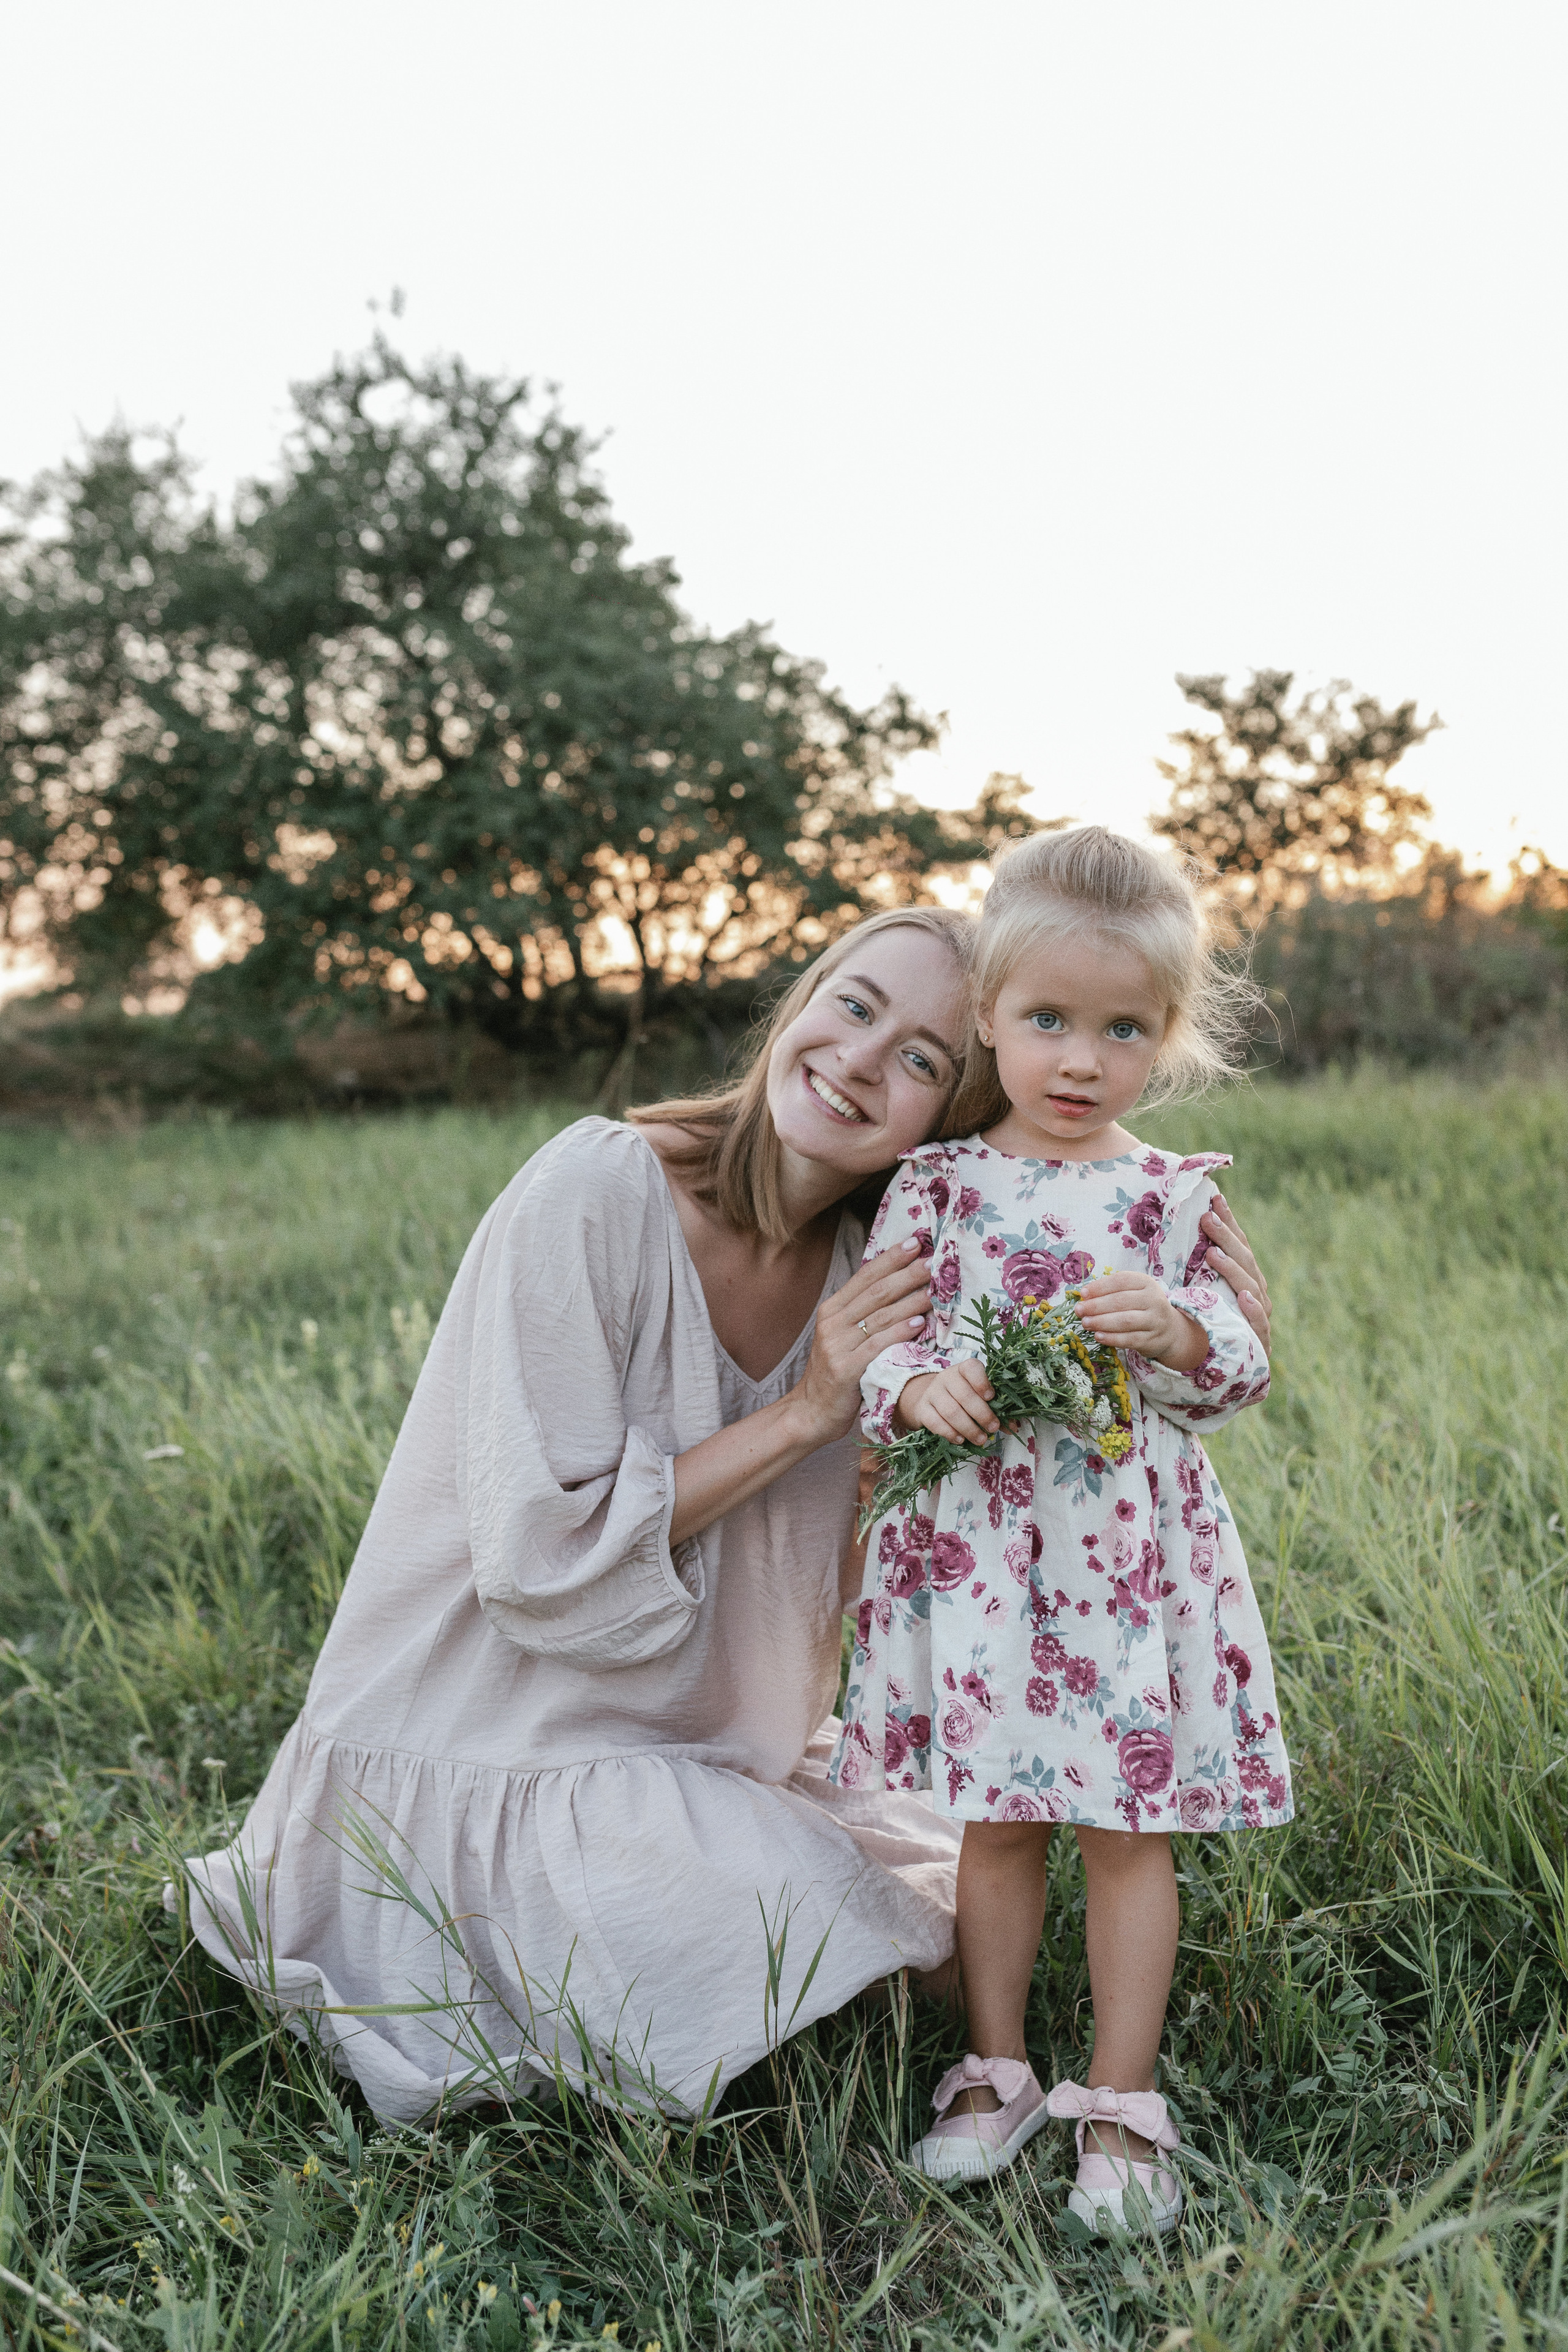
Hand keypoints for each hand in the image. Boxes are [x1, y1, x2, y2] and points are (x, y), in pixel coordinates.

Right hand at [790, 1240, 931, 1445]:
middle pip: (875, 1291)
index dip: (891, 1258)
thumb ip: (865, 1313)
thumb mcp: (844, 1336)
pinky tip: (918, 1323)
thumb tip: (901, 1285)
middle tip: (932, 1262)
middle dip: (906, 1274)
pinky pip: (876, 1345)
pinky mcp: (844, 1369)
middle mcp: (832, 1322)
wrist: (811, 1411)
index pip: (865, 1276)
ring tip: (935, 1290)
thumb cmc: (837, 1372)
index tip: (916, 1242)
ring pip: (879, 1316)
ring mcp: (836, 1345)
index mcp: (832, 1309)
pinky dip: (899, 1332)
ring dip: (910, 1300)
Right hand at [895, 1358, 999, 1443]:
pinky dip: (949, 1433)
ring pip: (950, 1411)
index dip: (982, 1382)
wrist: (932, 1400)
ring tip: (981, 1439)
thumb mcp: (979, 1397)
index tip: (992, 1397)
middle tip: (993, 1428)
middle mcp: (946, 1378)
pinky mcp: (922, 1409)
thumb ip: (997, 1409)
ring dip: (968, 1428)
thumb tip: (1014, 1426)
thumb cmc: (962, 1398)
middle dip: (982, 1414)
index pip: (971, 1368)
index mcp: (964, 1370)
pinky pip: (935, 1422)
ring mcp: (932, 1393)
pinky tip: (960, 1440)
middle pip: (964, 1395)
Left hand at [1076, 1271, 1206, 1371]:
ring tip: (1085, 1323)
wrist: (1169, 1330)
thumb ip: (1111, 1292)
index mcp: (1146, 1283)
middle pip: (1120, 1301)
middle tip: (1079, 1310)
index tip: (1083, 1293)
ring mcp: (1155, 1321)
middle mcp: (1154, 1300)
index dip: (1100, 1286)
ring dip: (1101, 1322)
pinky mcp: (1152, 1340)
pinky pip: (1129, 1339)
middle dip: (1096, 1306)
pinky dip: (1111, 1338)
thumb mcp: (1133, 1293)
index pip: (1121, 1281)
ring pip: (1125, 1321)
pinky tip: (1098, 1336)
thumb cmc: (1142, 1308)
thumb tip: (1084, 1297)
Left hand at [1200, 1193, 1271, 1354]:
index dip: (1229, 1222)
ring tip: (1214, 1254)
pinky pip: (1258, 1324)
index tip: (1215, 1199)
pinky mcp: (1260, 1341)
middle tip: (1207, 1220)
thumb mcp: (1207, 1295)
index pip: (1237, 1245)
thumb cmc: (1216, 1327)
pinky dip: (1253, 1310)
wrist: (1235, 1370)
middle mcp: (1256, 1293)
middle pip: (1244, 1260)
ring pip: (1250, 1287)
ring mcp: (1260, 1315)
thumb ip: (1203, 1270)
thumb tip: (1187, 1234)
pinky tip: (1244, 1297)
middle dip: (1226, 1238)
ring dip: (1233, 1269)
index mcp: (1244, 1279)